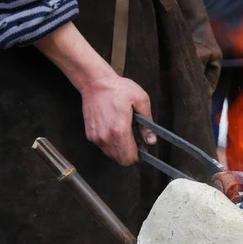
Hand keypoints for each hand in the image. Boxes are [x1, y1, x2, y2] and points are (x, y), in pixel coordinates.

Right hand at [34, 22, 155, 165]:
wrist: (95, 82)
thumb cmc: (118, 89)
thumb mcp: (141, 101)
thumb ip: (147, 124)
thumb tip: (151, 141)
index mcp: (119, 130)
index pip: (130, 158)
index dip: (139, 157)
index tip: (144, 150)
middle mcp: (106, 137)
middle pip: (122, 161)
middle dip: (132, 155)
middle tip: (138, 143)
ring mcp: (96, 137)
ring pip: (112, 156)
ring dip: (122, 150)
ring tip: (127, 134)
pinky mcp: (91, 135)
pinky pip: (104, 148)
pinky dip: (112, 145)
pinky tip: (117, 131)